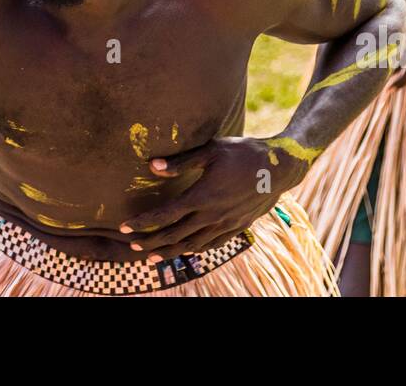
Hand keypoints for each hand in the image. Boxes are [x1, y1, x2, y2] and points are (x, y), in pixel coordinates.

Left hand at [118, 137, 295, 259]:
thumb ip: (181, 162)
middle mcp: (213, 215)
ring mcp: (227, 224)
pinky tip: (187, 252)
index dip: (144, 222)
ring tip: (152, 256)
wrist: (281, 167)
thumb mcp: (211, 150)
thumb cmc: (244, 152)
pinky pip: (213, 245)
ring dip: (170, 252)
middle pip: (175, 235)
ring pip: (192, 245)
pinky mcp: (238, 226)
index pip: (166, 215)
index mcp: (203, 196)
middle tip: (132, 244)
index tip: (125, 226)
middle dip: (151, 242)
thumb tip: (152, 166)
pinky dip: (196, 250)